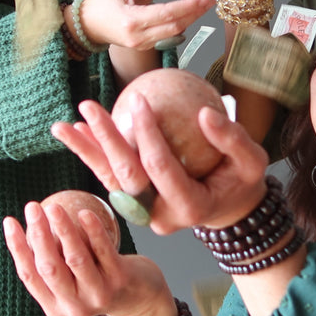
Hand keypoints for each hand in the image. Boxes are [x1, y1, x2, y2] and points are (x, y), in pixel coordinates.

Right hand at [3, 198, 174, 315]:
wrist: (141, 300)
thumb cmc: (99, 280)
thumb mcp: (72, 279)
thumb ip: (54, 261)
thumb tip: (30, 223)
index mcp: (54, 307)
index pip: (29, 275)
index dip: (16, 247)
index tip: (10, 220)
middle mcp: (74, 306)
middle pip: (49, 267)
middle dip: (38, 235)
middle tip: (32, 208)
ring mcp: (98, 294)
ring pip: (75, 258)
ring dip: (63, 230)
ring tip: (54, 207)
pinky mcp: (119, 281)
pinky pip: (104, 251)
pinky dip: (92, 230)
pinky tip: (85, 213)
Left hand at [52, 96, 268, 234]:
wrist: (231, 210)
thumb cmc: (242, 182)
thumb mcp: (252, 161)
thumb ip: (232, 139)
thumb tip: (205, 113)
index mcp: (190, 207)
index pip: (161, 167)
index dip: (148, 134)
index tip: (140, 99)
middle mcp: (161, 216)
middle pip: (128, 176)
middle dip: (106, 140)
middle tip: (89, 107)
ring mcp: (145, 215)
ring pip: (112, 181)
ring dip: (87, 151)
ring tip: (64, 125)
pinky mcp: (136, 207)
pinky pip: (112, 180)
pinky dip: (93, 157)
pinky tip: (78, 133)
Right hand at [80, 0, 213, 48]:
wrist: (88, 26)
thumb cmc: (102, 2)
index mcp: (132, 20)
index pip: (168, 13)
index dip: (189, 5)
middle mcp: (139, 36)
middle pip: (176, 26)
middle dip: (195, 13)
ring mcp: (142, 44)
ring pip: (175, 33)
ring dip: (191, 19)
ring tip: (203, 5)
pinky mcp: (145, 46)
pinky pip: (168, 36)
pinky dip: (180, 24)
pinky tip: (188, 13)